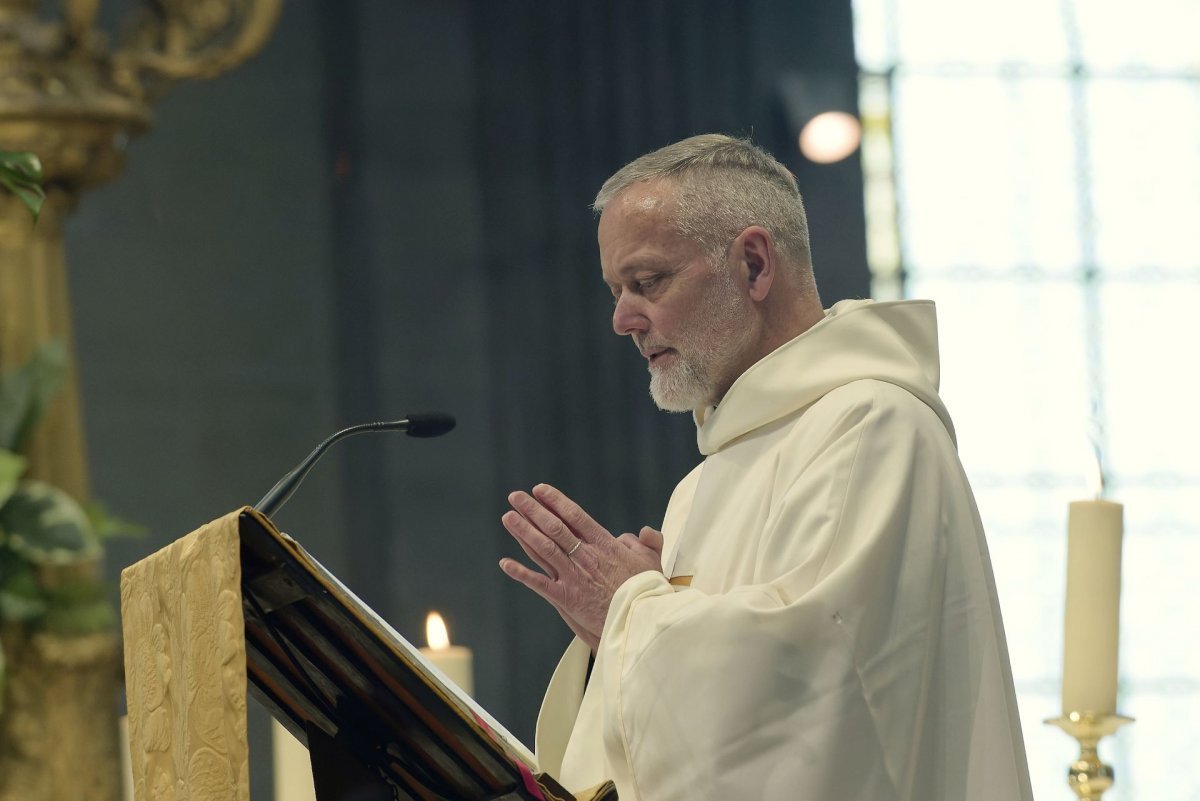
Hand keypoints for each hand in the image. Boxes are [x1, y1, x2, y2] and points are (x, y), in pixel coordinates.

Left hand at [499, 483, 663, 650]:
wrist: (639, 621)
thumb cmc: (646, 592)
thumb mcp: (652, 562)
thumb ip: (648, 542)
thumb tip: (643, 531)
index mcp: (604, 545)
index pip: (575, 516)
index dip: (555, 501)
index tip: (539, 489)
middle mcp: (585, 557)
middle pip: (554, 528)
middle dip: (533, 510)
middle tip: (515, 496)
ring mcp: (573, 577)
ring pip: (543, 549)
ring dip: (523, 532)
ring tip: (508, 516)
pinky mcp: (565, 598)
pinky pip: (538, 583)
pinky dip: (521, 573)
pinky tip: (504, 563)